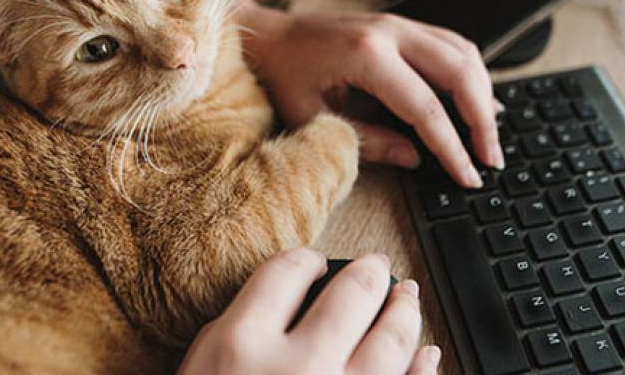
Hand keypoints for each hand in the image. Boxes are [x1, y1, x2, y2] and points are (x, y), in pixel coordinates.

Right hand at [177, 248, 439, 374]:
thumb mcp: (198, 367)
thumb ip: (236, 329)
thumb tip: (287, 296)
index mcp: (242, 346)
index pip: (288, 270)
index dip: (307, 260)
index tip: (315, 263)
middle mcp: (296, 369)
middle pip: (352, 294)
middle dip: (371, 273)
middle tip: (378, 265)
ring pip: (391, 340)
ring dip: (404, 311)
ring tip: (407, 296)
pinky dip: (422, 368)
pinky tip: (426, 353)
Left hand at [236, 0, 502, 187]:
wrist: (266, 35)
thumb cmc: (281, 75)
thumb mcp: (314, 119)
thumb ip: (367, 141)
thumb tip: (415, 158)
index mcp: (366, 55)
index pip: (426, 108)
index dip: (452, 148)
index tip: (468, 176)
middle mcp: (390, 31)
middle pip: (460, 73)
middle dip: (482, 121)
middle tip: (491, 160)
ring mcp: (398, 23)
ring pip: (463, 52)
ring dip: (484, 94)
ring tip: (489, 136)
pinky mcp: (400, 25)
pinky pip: (451, 44)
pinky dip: (471, 74)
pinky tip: (478, 101)